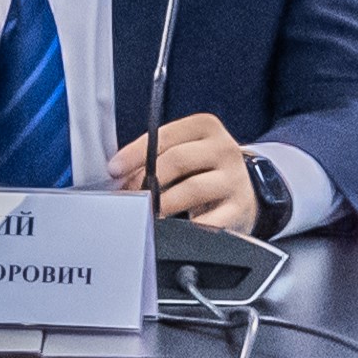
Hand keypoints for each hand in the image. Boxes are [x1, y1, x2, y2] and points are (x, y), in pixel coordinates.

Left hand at [112, 113, 257, 232]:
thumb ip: (155, 156)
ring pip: (192, 189)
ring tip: (148, 214)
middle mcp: (223, 149)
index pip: (165, 136)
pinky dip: (188, 228)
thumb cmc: (203, 171)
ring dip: (163, 204)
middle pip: (177, 160)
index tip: (114, 169)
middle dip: (147, 181)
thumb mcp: (185, 152)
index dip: (135, 153)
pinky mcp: (239, 207)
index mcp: (206, 127)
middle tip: (129, 197)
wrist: (243, 193)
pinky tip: (175, 230)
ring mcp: (234, 178)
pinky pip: (209, 220)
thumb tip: (120, 175)